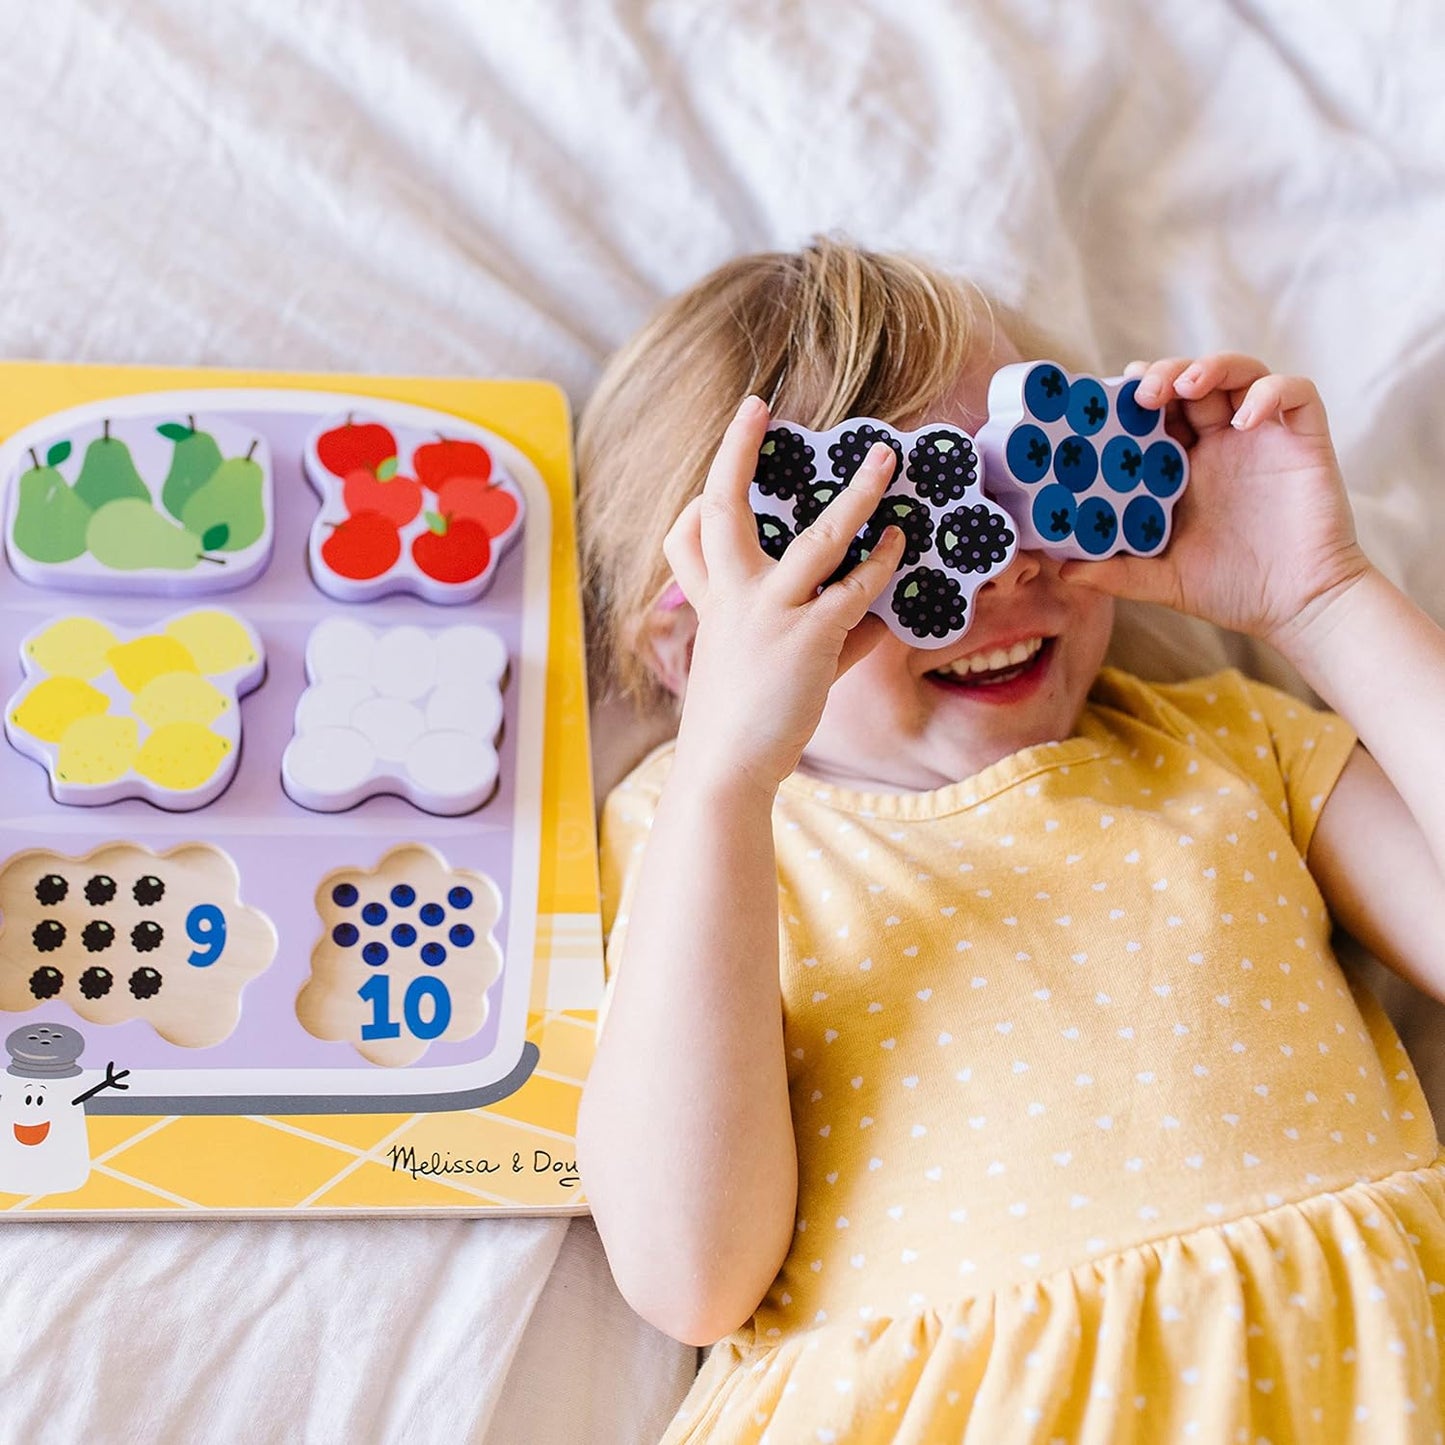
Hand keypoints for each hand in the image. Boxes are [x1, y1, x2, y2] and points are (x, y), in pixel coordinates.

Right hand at [663, 395, 904, 795]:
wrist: (726, 768)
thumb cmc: (746, 719)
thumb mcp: (766, 665)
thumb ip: (823, 633)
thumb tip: (878, 617)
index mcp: (712, 600)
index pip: (687, 532)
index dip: (701, 489)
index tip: (725, 454)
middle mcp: (733, 596)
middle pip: (722, 506)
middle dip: (737, 450)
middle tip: (755, 405)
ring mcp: (768, 613)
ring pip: (817, 537)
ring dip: (857, 494)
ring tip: (884, 460)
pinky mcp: (806, 639)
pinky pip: (854, 590)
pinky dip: (882, 565)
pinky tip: (900, 545)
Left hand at [1058, 354, 1371, 645]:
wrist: (1297, 608)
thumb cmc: (1230, 591)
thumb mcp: (1162, 581)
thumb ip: (1116, 572)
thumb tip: (1062, 570)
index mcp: (1184, 467)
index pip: (1155, 413)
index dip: (1132, 397)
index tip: (1104, 403)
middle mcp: (1221, 444)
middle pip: (1191, 381)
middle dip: (1165, 373)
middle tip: (1141, 391)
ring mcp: (1262, 437)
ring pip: (1240, 372)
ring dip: (1211, 366)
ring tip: (1185, 387)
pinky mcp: (1304, 440)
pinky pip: (1296, 392)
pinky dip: (1270, 392)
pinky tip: (1244, 420)